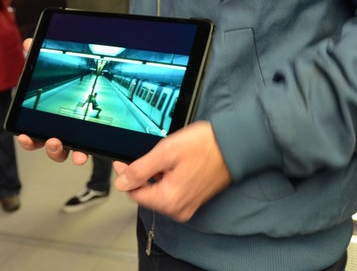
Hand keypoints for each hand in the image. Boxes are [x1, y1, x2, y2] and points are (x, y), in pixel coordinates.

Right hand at [16, 37, 88, 165]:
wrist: (89, 78)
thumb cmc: (60, 77)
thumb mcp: (46, 66)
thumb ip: (36, 56)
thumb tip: (28, 44)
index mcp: (43, 119)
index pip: (32, 134)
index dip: (27, 139)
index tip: (26, 136)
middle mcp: (58, 131)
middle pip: (51, 148)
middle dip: (51, 149)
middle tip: (54, 142)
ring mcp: (74, 136)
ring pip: (66, 153)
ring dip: (66, 153)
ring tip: (75, 152)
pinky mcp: (91, 138)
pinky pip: (86, 149)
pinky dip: (85, 153)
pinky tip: (87, 154)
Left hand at [112, 121, 231, 221]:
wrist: (235, 147)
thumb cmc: (205, 147)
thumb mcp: (166, 152)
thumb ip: (140, 170)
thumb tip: (121, 183)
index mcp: (169, 200)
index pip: (134, 193)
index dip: (125, 176)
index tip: (122, 162)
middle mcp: (178, 209)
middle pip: (146, 195)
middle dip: (141, 176)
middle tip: (144, 156)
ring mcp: (187, 206)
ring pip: (158, 193)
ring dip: (155, 177)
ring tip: (164, 158)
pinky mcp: (194, 200)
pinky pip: (171, 192)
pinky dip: (166, 179)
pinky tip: (172, 165)